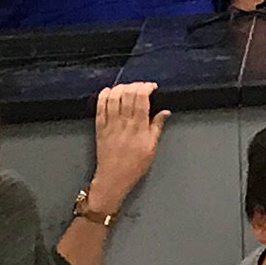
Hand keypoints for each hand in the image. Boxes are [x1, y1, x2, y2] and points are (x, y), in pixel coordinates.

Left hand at [89, 81, 166, 203]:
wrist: (113, 179)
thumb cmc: (133, 167)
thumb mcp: (151, 148)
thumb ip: (157, 127)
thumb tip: (165, 112)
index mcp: (138, 128)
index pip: (141, 99)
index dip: (146, 87)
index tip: (151, 87)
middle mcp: (123, 124)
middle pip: (127, 94)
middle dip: (136, 85)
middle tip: (141, 86)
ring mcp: (110, 124)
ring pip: (113, 97)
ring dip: (120, 87)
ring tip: (127, 88)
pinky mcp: (99, 127)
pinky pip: (99, 107)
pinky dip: (104, 95)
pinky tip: (109, 91)